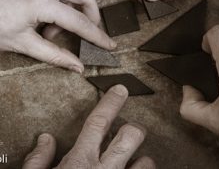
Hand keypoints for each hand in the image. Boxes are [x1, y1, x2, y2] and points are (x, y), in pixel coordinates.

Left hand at [0, 0, 115, 72]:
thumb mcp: (21, 44)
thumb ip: (54, 55)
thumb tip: (78, 66)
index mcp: (38, 1)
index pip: (79, 21)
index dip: (97, 35)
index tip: (109, 44)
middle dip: (92, 14)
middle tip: (85, 32)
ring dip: (73, 10)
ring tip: (53, 30)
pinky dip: (60, 4)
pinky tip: (44, 18)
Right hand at [22, 85, 154, 168]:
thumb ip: (38, 161)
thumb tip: (45, 139)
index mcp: (80, 161)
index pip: (99, 121)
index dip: (111, 102)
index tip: (122, 90)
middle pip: (131, 135)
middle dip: (134, 130)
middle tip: (129, 135)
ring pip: (146, 162)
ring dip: (141, 162)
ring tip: (131, 167)